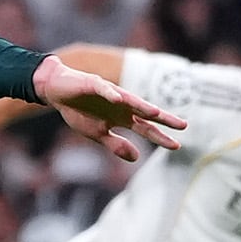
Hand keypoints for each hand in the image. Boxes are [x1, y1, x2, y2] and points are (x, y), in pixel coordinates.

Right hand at [31, 54, 184, 164]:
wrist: (57, 91)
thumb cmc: (79, 111)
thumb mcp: (97, 134)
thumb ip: (116, 145)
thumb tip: (136, 157)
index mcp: (122, 118)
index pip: (146, 129)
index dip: (160, 137)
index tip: (177, 146)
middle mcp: (121, 105)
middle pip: (146, 113)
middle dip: (164, 118)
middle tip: (183, 125)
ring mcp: (109, 93)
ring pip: (129, 99)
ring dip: (142, 106)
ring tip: (155, 113)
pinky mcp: (93, 84)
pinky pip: (104, 89)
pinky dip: (110, 94)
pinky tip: (117, 99)